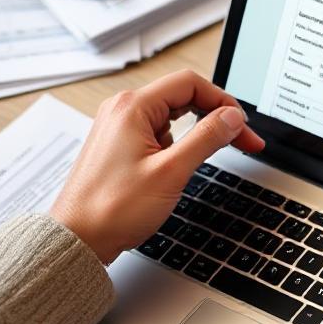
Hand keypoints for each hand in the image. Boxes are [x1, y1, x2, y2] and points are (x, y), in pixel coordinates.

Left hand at [50, 70, 263, 263]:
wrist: (78, 239)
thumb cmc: (112, 209)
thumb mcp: (171, 171)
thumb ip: (206, 138)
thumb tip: (232, 118)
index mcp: (132, 107)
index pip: (190, 84)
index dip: (223, 102)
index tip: (242, 126)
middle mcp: (122, 110)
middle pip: (183, 96)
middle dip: (216, 116)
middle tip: (243, 140)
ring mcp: (119, 127)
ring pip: (172, 115)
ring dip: (199, 131)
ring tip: (217, 153)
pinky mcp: (119, 145)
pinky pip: (158, 132)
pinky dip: (180, 143)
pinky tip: (186, 163)